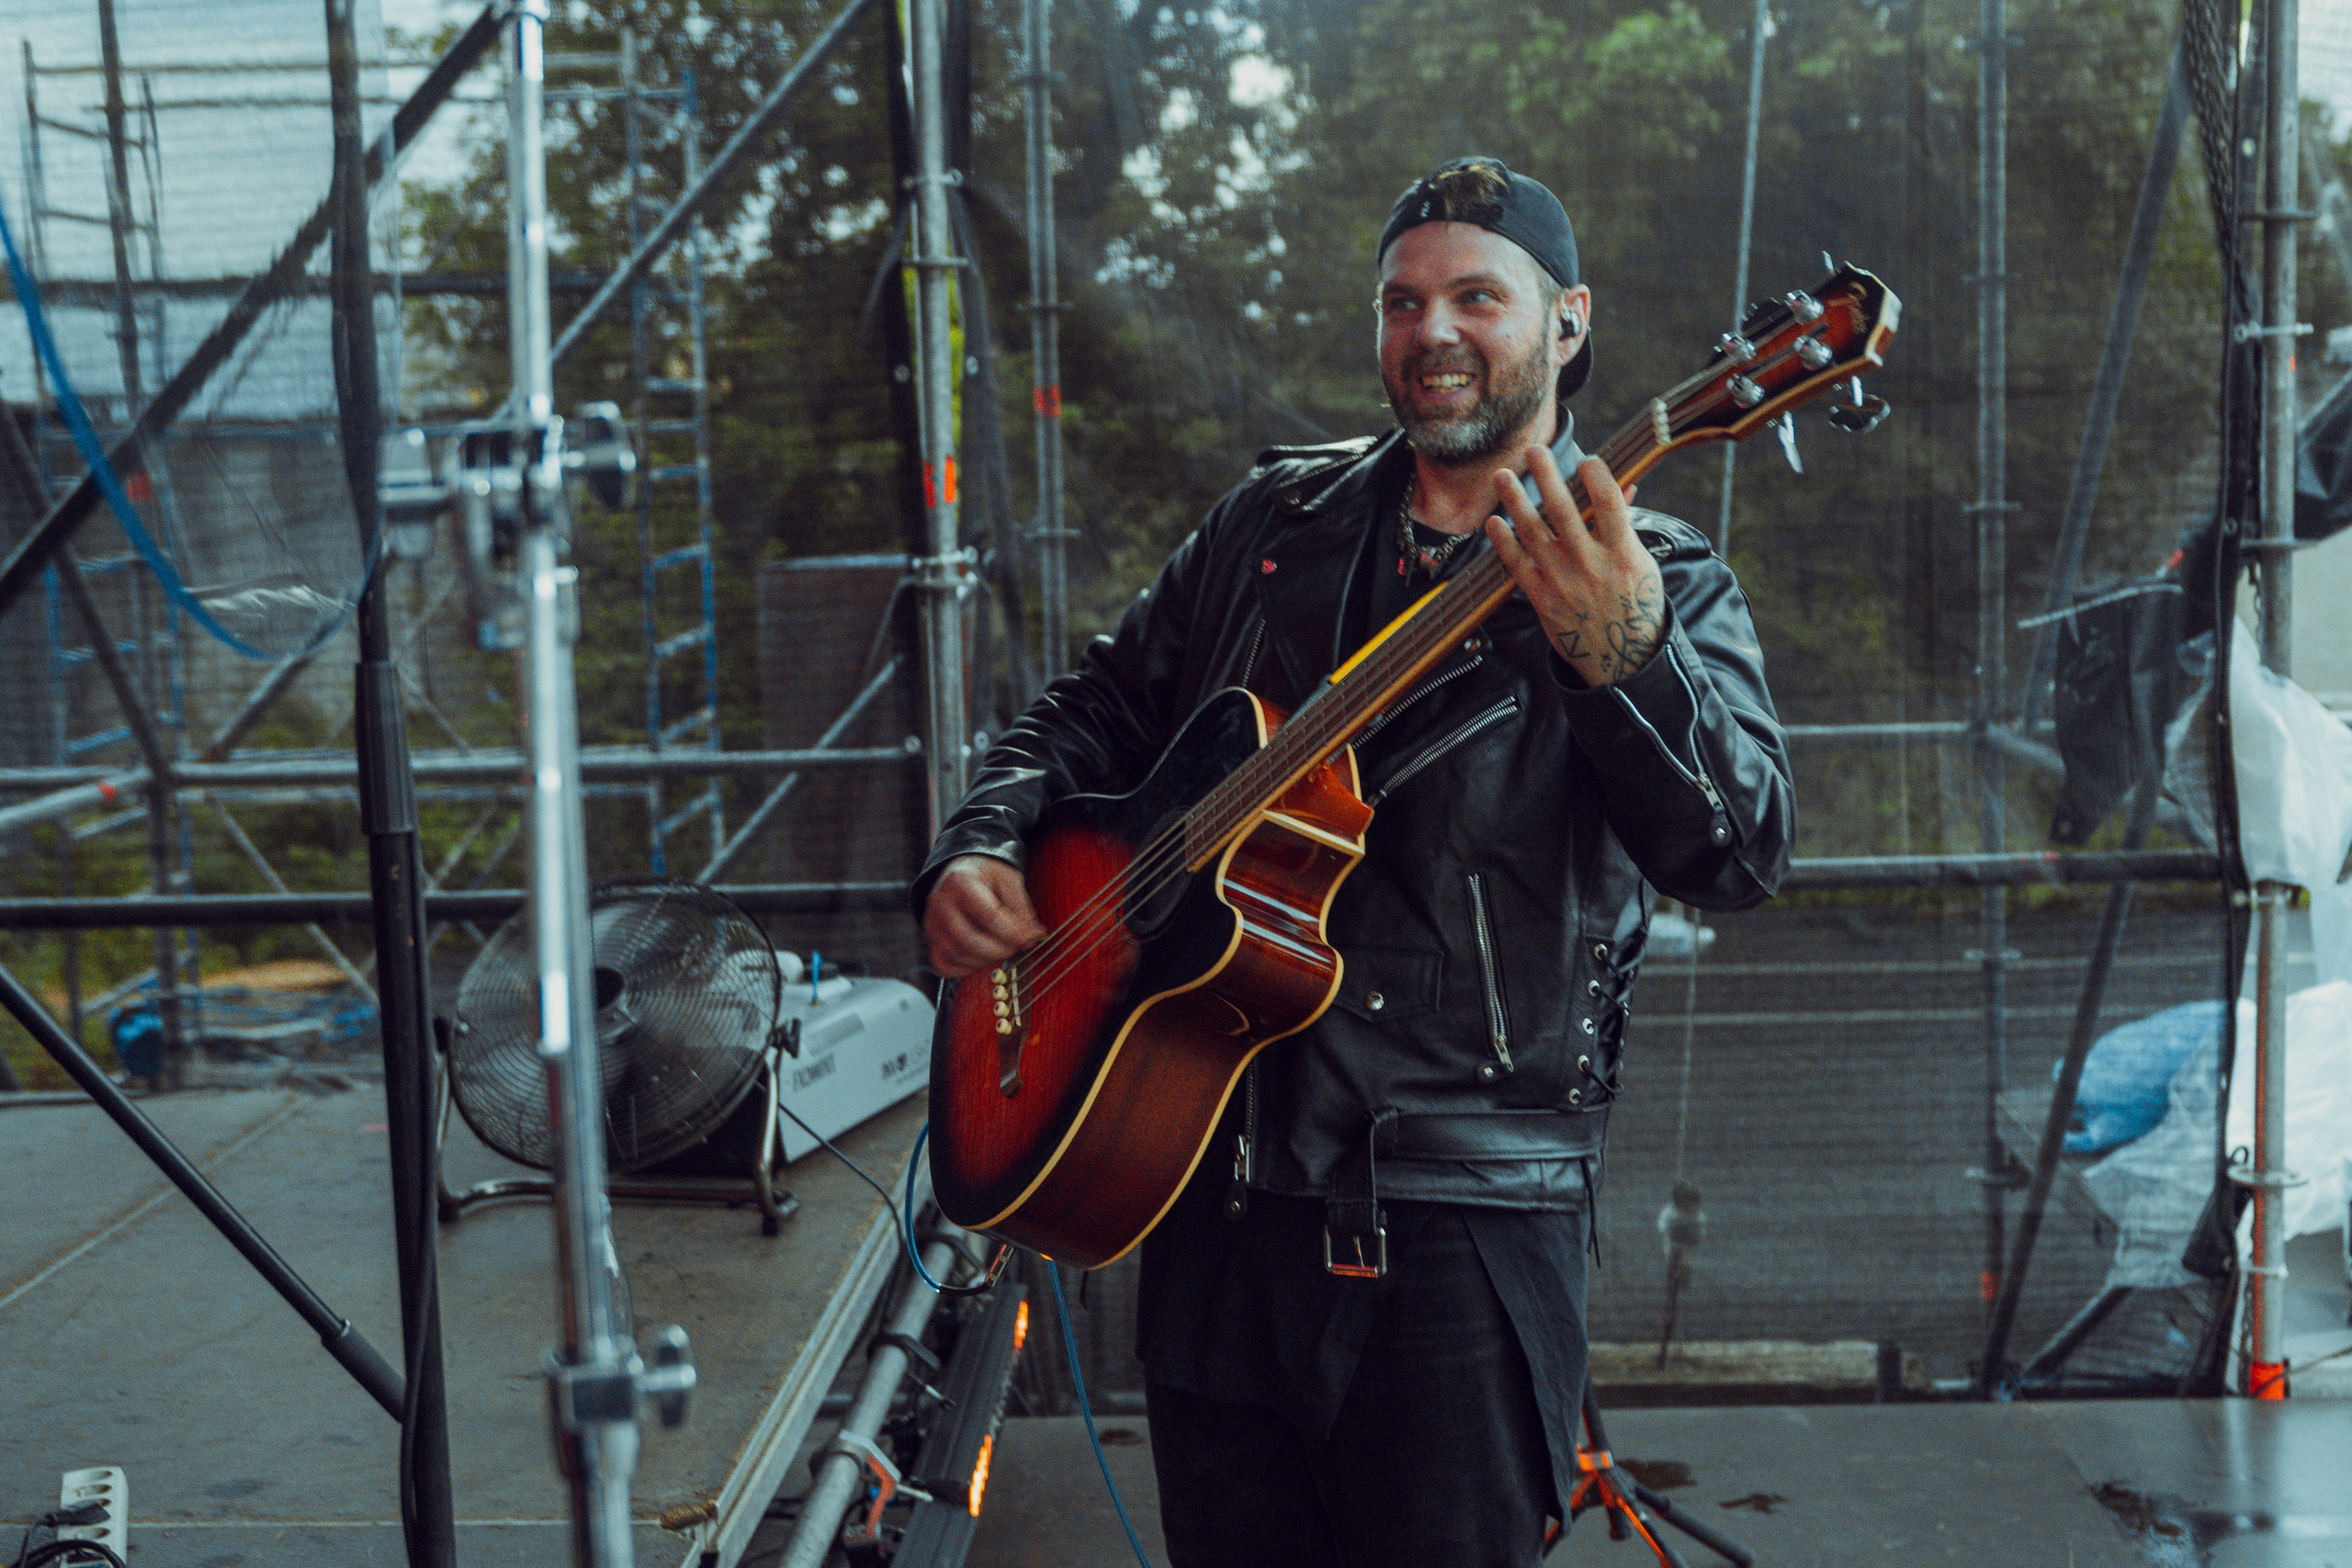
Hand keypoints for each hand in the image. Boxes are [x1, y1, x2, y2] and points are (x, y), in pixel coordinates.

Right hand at [923, 854, 1047, 978]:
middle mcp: (940, 903)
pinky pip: (944, 966)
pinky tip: (983, 957)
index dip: (1015, 932)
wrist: (962, 872)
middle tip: (1019, 946)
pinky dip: (967, 969)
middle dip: (1001, 950)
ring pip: (958, 956)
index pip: (988, 916)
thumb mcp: (1009, 879)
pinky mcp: (930, 941)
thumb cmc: (987, 875)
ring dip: (987, 960)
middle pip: (970, 941)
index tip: (1034, 936)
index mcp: (960, 882)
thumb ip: (1021, 907)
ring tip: (1003, 948)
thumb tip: (1031, 937)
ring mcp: (931, 924)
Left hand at [1484, 450, 1666, 686]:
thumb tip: (1625, 485)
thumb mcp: (1641, 564)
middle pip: (1563, 510)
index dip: (1596, 476)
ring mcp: (1563, 582)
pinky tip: (1493, 522)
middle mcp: (1591, 565)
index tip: (1586, 459)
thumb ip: (1626, 525)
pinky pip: (1516, 565)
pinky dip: (1502, 542)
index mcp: (1623, 554)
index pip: (1609, 504)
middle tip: (1533, 450)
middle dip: (1546, 476)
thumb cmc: (1634, 604)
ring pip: (1532, 533)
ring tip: (1502, 475)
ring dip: (1514, 500)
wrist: (1621, 659)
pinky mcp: (1542, 599)